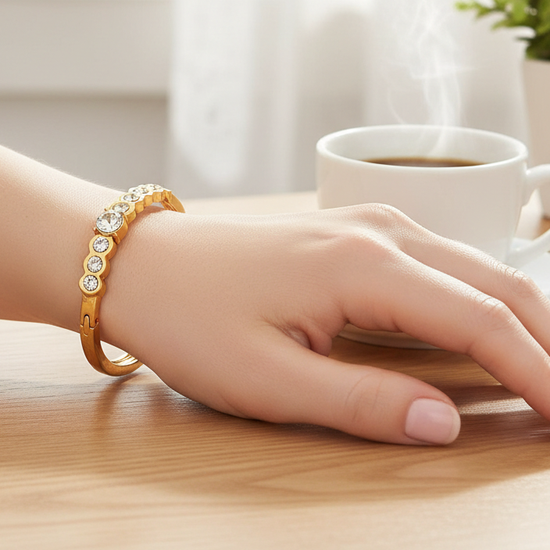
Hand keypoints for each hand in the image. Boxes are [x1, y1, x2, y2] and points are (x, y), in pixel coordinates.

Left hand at [102, 203, 549, 444]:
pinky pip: (439, 261)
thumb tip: (446, 425)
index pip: (483, 321)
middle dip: (546, 344)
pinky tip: (483, 334)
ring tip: (540, 375)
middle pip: (496, 283)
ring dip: (518, 318)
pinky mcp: (351, 231)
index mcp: (364, 265)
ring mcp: (366, 222)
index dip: (540, 375)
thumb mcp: (267, 379)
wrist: (140, 262)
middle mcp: (379, 231)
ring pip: (473, 266)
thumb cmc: (189, 317)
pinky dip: (477, 299)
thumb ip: (363, 402)